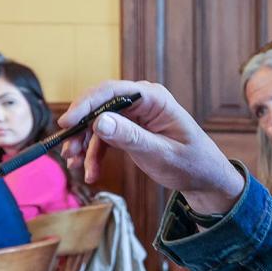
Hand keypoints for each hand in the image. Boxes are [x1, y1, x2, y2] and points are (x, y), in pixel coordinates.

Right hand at [59, 80, 243, 213]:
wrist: (204, 179)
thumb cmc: (191, 164)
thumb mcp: (160, 153)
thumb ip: (131, 137)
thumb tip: (99, 121)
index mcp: (153, 98)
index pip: (111, 91)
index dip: (85, 104)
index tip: (67, 123)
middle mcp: (141, 102)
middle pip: (98, 107)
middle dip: (80, 129)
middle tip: (68, 151)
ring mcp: (134, 116)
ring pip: (97, 124)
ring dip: (84, 145)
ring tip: (75, 166)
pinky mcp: (129, 130)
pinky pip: (103, 138)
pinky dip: (93, 154)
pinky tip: (89, 172)